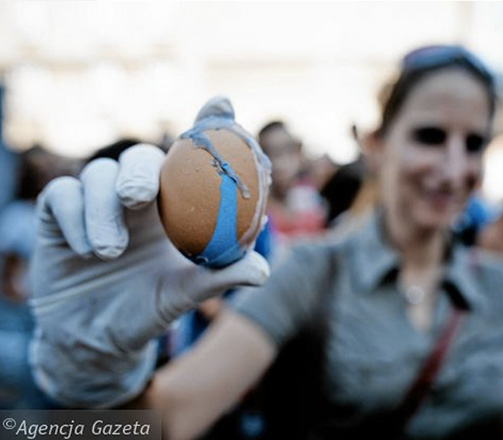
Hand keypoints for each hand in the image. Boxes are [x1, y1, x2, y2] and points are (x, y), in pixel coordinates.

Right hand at [30, 143, 269, 407]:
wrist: (95, 339)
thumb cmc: (146, 310)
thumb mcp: (183, 296)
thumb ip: (218, 279)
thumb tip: (262, 270)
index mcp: (173, 206)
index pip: (191, 157)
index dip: (207, 126)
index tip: (222, 105)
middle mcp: (137, 196)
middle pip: (139, 158)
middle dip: (138, 171)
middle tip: (139, 197)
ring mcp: (97, 202)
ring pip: (96, 174)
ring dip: (102, 208)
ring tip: (110, 251)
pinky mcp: (59, 215)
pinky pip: (61, 196)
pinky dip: (74, 217)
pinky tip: (86, 250)